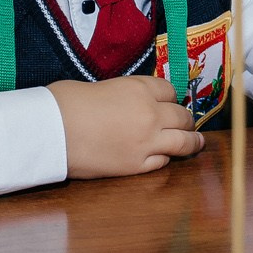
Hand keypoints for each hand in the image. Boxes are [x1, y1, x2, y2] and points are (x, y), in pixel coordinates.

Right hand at [48, 76, 205, 178]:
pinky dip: (166, 159)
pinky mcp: (137, 165)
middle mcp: (151, 114)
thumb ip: (124, 94)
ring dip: (193, 142)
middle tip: (188, 123)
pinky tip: (165, 157)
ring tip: (198, 143)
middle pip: (182, 116)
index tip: (170, 102)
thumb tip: (127, 103)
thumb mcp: (103, 86)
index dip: (171, 97)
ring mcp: (147, 142)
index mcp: (140, 89)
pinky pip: (163, 162)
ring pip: (183, 142)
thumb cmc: (68, 102)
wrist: (54, 130)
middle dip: (186, 119)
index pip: (170, 90)